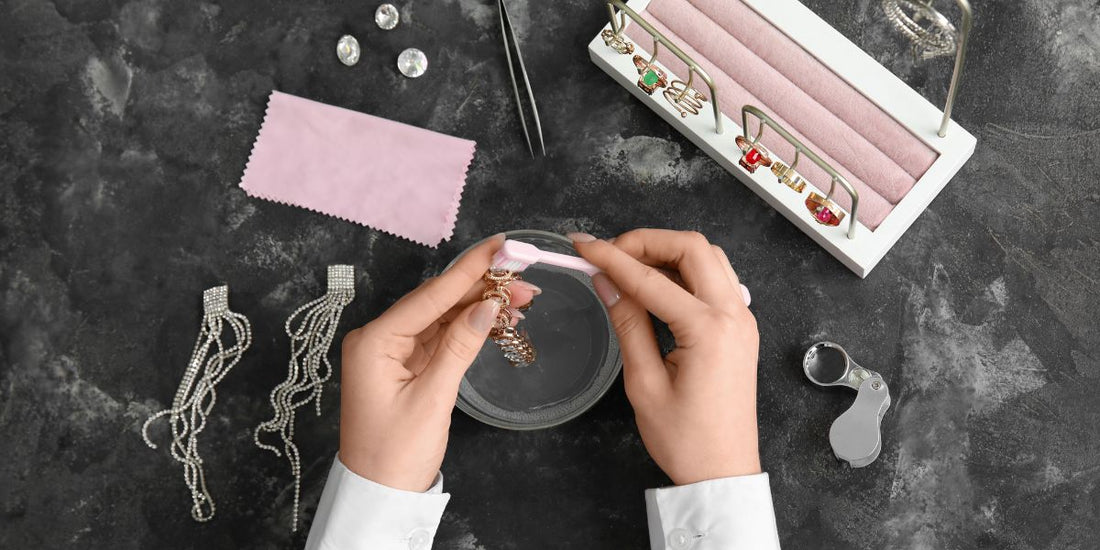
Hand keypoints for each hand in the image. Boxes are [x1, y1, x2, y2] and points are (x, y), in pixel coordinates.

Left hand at [338, 234, 538, 490]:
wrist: (381, 495)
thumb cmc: (395, 455)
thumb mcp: (432, 398)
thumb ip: (460, 346)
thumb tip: (487, 306)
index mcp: (374, 342)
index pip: (429, 296)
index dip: (468, 269)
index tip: (498, 245)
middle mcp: (379, 339)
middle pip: (437, 301)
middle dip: (481, 287)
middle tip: (523, 276)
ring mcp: (392, 352)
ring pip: (442, 316)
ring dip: (480, 306)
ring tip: (521, 297)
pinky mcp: (406, 366)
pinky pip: (441, 336)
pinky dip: (469, 327)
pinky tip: (497, 317)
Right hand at [571, 229, 760, 484]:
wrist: (723, 472)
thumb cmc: (685, 439)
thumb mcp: (644, 383)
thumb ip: (627, 324)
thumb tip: (606, 282)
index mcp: (709, 330)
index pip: (651, 280)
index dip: (612, 258)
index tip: (583, 248)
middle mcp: (734, 315)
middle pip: (692, 248)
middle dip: (646, 242)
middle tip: (609, 254)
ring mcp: (743, 319)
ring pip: (707, 257)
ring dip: (668, 252)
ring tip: (628, 266)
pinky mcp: (741, 328)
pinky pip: (715, 279)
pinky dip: (685, 271)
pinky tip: (655, 285)